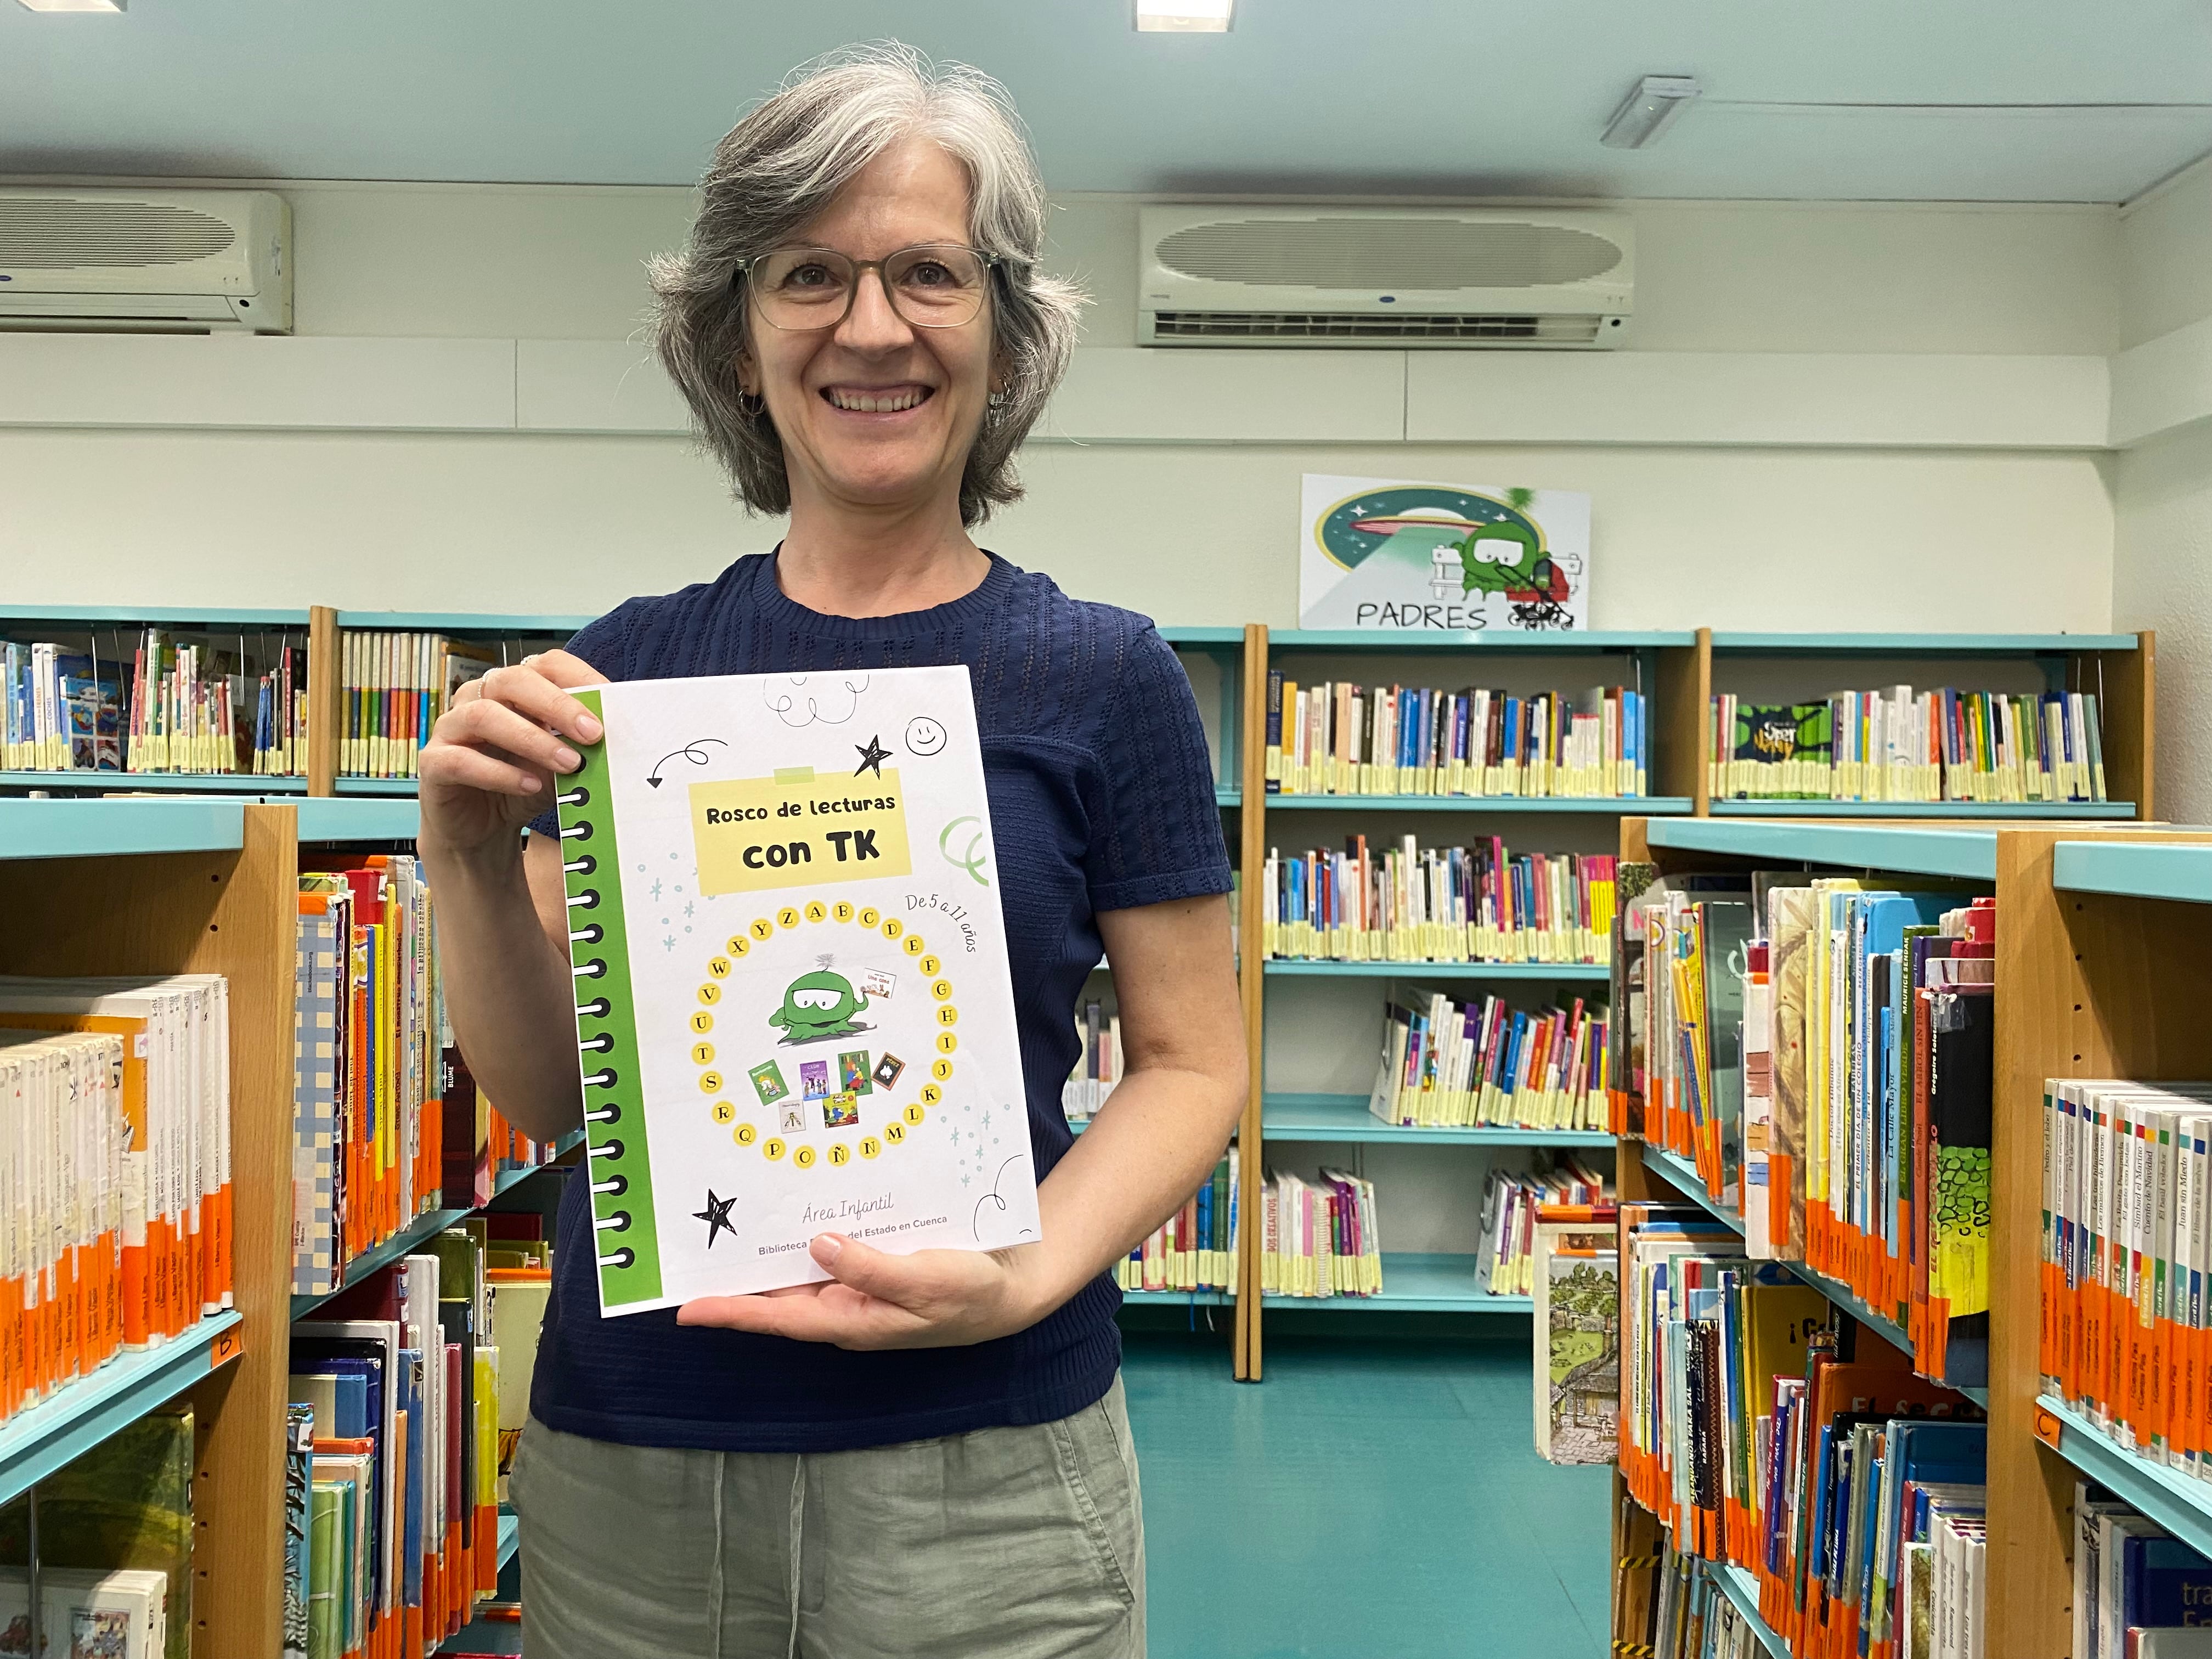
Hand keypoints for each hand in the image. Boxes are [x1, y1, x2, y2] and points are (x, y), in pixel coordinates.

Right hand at [417, 650, 608, 857]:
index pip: (544, 664)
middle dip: (557, 705)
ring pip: (484, 716)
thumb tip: (614, 737)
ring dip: (532, 739)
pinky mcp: (434, 763)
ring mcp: (452, 729)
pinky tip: (528, 786)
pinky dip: (498, 773)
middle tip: (593, 734)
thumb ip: (579, 747)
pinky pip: (460, 760)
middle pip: (513, 680)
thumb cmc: (522, 785)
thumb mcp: (559, 765)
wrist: (481, 830)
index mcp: (513, 690)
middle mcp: (479, 699)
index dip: (577, 676)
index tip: (610, 700)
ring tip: (569, 765)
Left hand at [675, 1234, 1050, 1349]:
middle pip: (779, 1291)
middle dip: (738, 1271)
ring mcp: (858, 1287)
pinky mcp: (874, 1266)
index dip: (731, 1311)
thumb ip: (870, 1267)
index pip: (777, 1317)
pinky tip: (799, 1206)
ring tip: (730, 1217)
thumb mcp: (924, 1279)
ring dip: (772, 1246)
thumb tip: (818, 1245)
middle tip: (695, 1244)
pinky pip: (832, 1251)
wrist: (1012, 1289)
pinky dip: (813, 1233)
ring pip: (803, 1267)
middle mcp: (845, 1306)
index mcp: (850, 1319)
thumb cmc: (970, 1294)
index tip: (685, 1308)